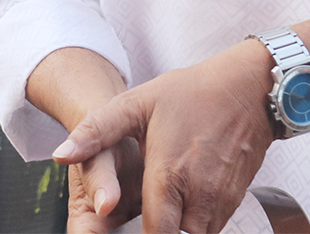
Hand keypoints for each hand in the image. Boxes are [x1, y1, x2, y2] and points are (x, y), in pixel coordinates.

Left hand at [53, 40, 275, 233]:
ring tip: (155, 205)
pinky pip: (209, 227)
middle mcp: (199, 196)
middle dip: (154, 232)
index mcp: (169, 175)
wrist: (249, 90)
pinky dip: (191, 221)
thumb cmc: (190, 93)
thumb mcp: (136, 103)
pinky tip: (177, 200)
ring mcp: (221, 202)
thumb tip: (60, 155)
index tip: (116, 227)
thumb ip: (95, 131)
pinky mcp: (234, 202)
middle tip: (133, 214)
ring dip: (174, 226)